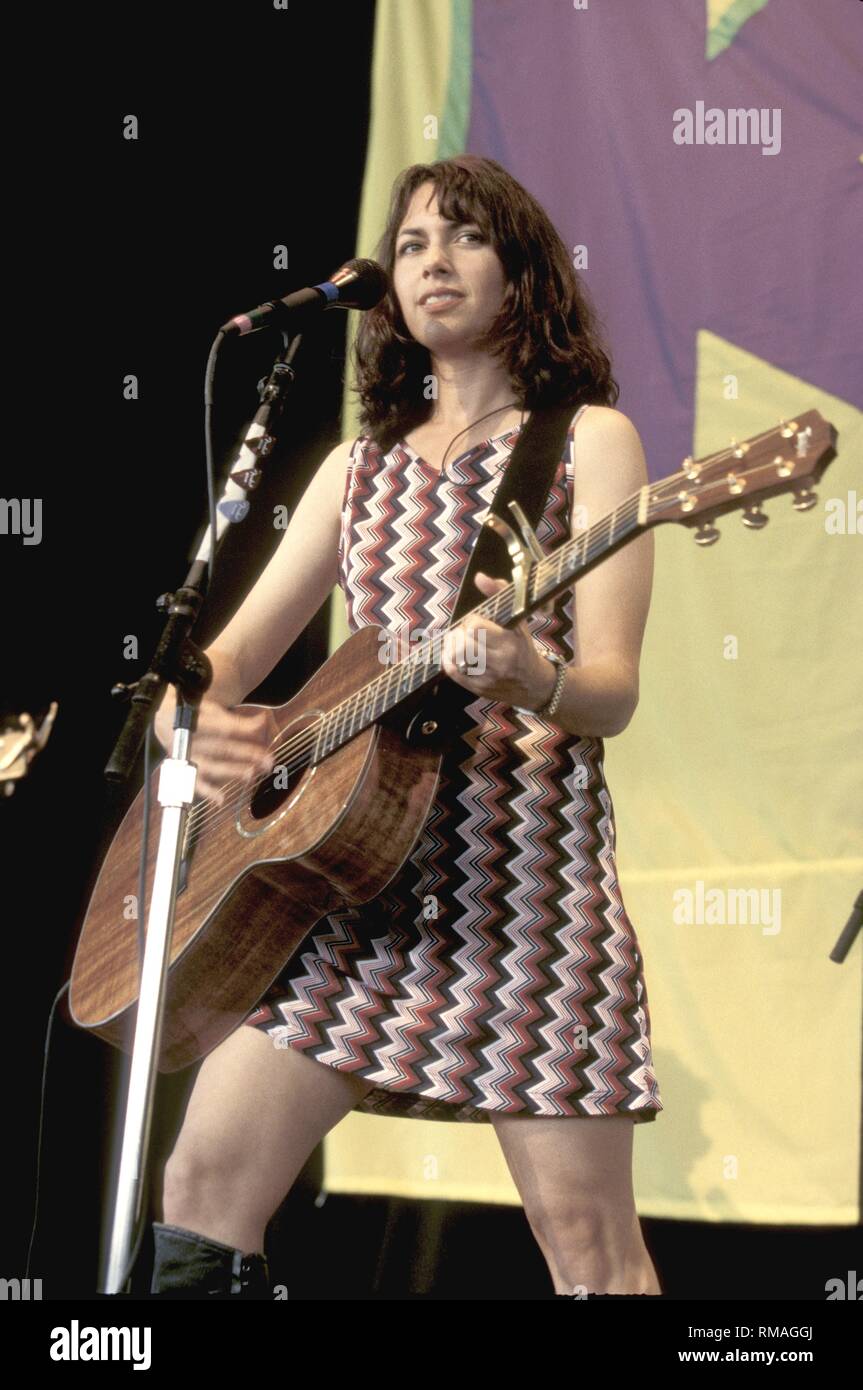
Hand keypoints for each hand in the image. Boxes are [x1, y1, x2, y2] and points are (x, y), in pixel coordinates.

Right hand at [153, 694, 277, 803]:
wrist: (162, 719)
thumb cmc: (193, 713)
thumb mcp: (210, 708)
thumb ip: (234, 718)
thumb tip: (262, 720)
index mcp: (196, 722)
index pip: (224, 728)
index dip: (244, 728)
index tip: (263, 727)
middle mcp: (190, 741)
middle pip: (222, 749)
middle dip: (247, 755)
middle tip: (268, 761)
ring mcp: (186, 758)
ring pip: (212, 766)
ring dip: (232, 772)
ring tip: (252, 775)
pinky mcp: (183, 770)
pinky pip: (194, 783)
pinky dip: (207, 792)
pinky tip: (221, 800)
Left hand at [441, 571, 557, 709]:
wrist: (534, 684)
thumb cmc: (524, 648)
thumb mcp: (518, 620)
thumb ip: (500, 594)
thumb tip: (479, 577)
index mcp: (510, 643)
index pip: (475, 626)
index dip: (471, 620)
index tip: (477, 621)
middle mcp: (499, 663)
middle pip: (462, 643)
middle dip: (459, 633)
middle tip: (465, 632)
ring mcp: (487, 678)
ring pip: (455, 657)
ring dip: (452, 645)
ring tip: (459, 641)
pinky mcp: (478, 689)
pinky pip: (453, 672)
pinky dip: (448, 659)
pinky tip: (455, 654)